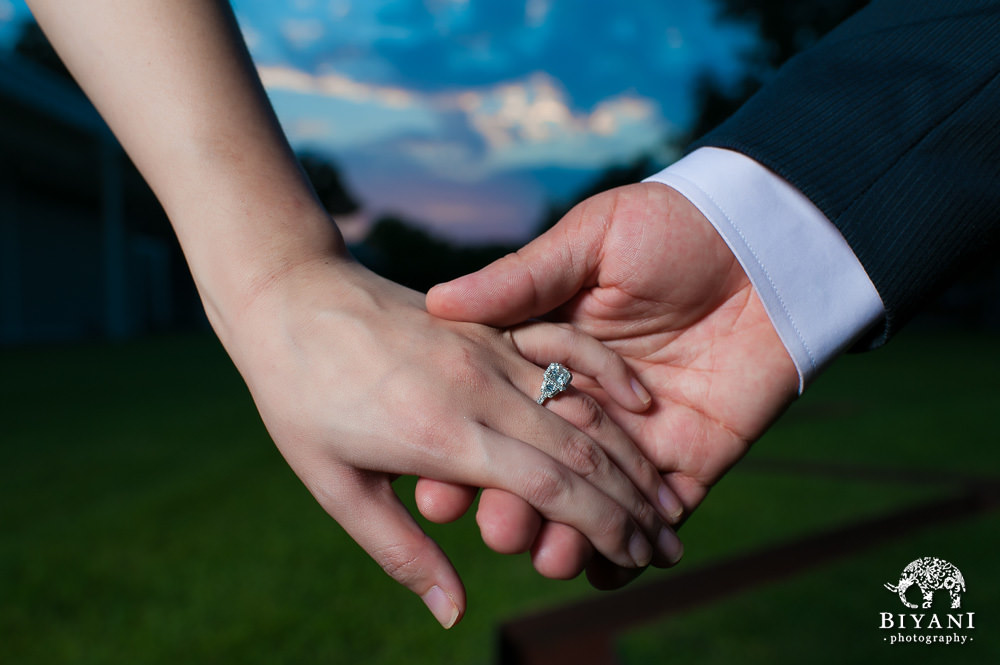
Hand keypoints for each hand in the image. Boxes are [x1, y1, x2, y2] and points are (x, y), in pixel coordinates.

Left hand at [220, 256, 682, 625]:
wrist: (286, 295)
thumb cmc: (298, 398)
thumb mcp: (335, 485)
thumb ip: (402, 551)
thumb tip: (453, 614)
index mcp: (444, 437)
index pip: (554, 488)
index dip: (605, 526)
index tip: (639, 555)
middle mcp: (480, 389)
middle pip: (583, 451)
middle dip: (635, 501)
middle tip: (670, 540)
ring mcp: (487, 349)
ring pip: (582, 404)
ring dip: (631, 453)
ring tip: (667, 493)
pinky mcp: (487, 323)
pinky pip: (564, 349)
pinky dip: (607, 377)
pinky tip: (640, 404)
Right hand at [424, 182, 798, 585]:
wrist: (766, 245)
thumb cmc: (672, 227)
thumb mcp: (589, 240)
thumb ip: (523, 279)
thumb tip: (440, 301)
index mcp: (551, 357)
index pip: (498, 417)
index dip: (465, 454)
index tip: (436, 488)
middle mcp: (587, 406)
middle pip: (540, 471)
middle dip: (514, 507)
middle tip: (499, 529)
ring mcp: (638, 440)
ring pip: (592, 506)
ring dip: (567, 538)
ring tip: (550, 556)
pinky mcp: (690, 460)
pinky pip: (659, 517)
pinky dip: (634, 555)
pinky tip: (608, 575)